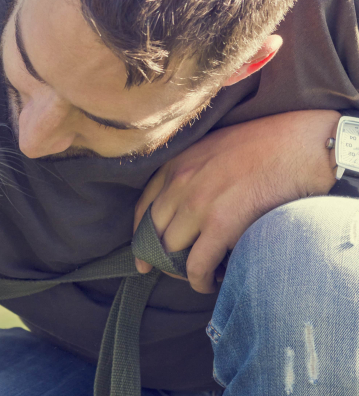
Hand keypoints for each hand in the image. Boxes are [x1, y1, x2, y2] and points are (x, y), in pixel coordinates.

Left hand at [134, 110, 338, 292]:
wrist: (302, 144)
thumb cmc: (267, 145)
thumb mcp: (214, 149)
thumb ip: (193, 174)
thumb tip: (185, 210)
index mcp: (176, 163)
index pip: (143, 209)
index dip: (140, 238)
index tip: (142, 258)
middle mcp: (180, 183)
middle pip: (154, 234)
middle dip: (162, 258)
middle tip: (177, 272)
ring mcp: (198, 203)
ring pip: (172, 252)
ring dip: (182, 271)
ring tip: (201, 276)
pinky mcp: (222, 224)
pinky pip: (197, 265)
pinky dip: (200, 281)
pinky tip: (211, 283)